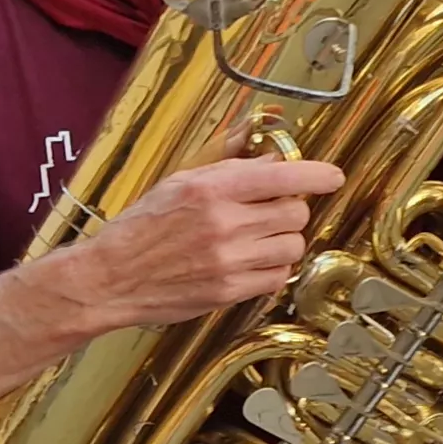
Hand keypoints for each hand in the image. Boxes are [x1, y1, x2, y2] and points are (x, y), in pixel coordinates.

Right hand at [51, 157, 344, 329]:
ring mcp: (229, 261)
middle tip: (272, 211)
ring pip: (292, 247)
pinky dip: (273, 268)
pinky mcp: (229, 292)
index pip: (283, 177)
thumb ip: (227, 165)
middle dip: (290, 210)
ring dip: (284, 241)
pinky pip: (277, 277)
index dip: (316, 175)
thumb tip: (267, 152)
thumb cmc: (140, 227)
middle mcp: (224, 223)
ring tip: (260, 238)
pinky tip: (252, 261)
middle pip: (295, 213)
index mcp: (211, 189)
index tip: (332, 177)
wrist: (110, 278)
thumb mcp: (178, 181)